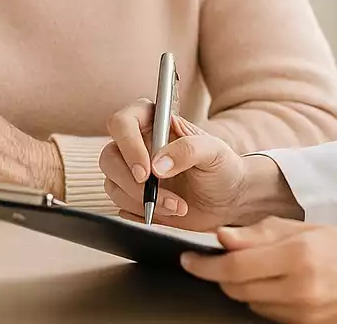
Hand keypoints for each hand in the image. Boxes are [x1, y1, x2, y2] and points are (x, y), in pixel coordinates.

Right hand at [100, 98, 290, 230]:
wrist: (228, 199)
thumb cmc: (222, 166)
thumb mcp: (214, 152)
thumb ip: (187, 150)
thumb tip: (158, 165)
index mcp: (153, 122)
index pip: (122, 122)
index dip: (128, 145)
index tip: (147, 170)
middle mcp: (137, 145)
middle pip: (109, 157)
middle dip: (130, 181)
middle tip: (154, 193)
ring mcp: (131, 173)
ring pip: (112, 184)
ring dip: (142, 201)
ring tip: (178, 206)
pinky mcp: (133, 198)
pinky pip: (121, 207)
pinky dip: (142, 214)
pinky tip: (170, 213)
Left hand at [182, 218, 336, 322]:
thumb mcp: (310, 229)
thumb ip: (262, 233)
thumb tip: (224, 237)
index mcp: (298, 256)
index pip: (233, 266)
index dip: (204, 265)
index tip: (189, 259)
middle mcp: (298, 289)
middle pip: (235, 289)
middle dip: (220, 274)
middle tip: (217, 260)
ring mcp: (302, 314)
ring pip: (249, 303)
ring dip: (242, 287)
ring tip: (257, 268)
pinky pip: (269, 315)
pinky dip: (262, 300)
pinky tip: (275, 284)